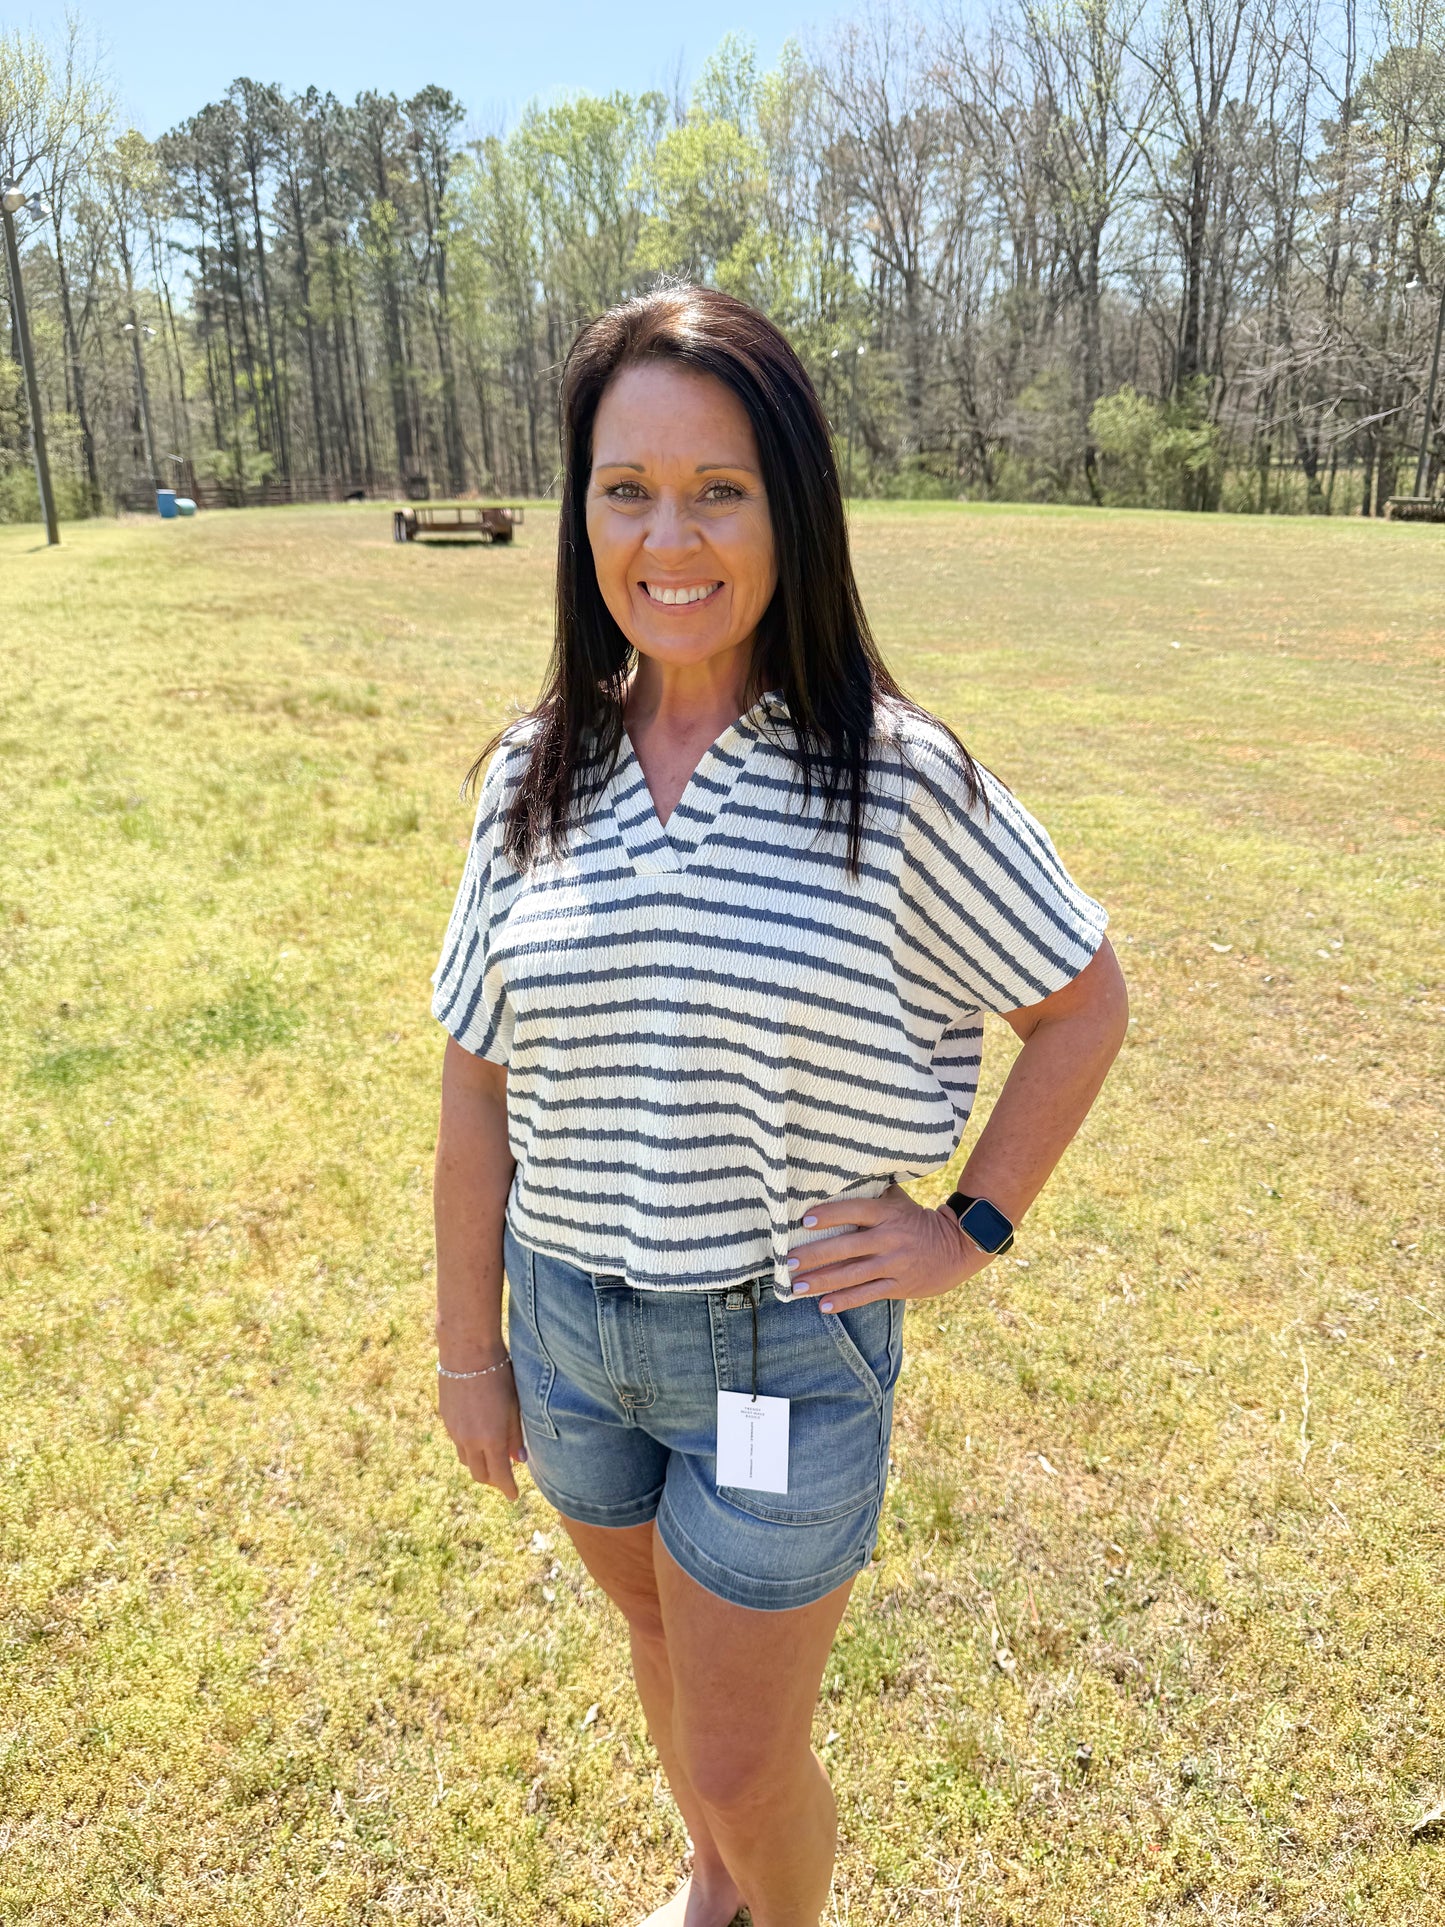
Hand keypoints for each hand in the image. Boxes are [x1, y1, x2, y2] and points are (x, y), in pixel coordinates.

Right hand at [437, 1366, 527, 1501]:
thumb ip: (516, 1436)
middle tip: (503, 1479)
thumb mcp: (514, 1406)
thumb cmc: (499, 1375)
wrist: (467, 1351)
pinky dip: (469, 1447)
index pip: (499, 1476)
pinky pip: (457, 1442)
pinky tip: (477, 1437)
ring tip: (491, 1458)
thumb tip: (519, 1460)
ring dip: (479, 1464)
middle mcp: (469, 1440)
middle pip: (479, 1474)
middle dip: (492, 1480)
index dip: (507, 1489)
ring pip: (465, 1460)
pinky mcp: (446, 1419)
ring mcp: (454, 1430)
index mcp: (490, 1439)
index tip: (513, 1496)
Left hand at [785, 1184, 995, 1312]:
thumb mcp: (898, 1201)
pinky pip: (867, 1294)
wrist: (957, 1247)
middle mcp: (889, 1239)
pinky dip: (844, 1301)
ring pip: (852, 1275)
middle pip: (846, 1248)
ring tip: (797, 1286)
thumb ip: (873, 1193)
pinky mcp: (898, 1285)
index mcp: (887, 1214)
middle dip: (814, 1256)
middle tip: (788, 1262)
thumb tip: (839, 1175)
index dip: (830, 1215)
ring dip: (822, 1281)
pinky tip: (822, 1305)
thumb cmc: (917, 1219)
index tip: (804, 1221)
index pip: (854, 1211)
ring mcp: (894, 1264)